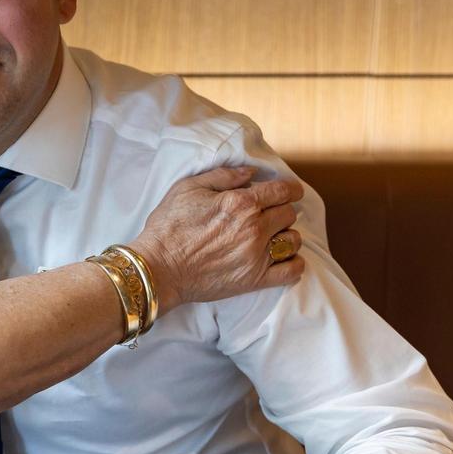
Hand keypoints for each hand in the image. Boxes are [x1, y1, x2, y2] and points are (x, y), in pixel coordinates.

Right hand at [132, 166, 305, 313]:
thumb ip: (223, 176)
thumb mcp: (188, 188)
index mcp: (240, 203)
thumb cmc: (168, 226)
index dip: (290, 189)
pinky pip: (292, 271)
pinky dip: (293, 262)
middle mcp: (254, 228)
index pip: (282, 191)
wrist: (158, 268)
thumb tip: (252, 173)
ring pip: (293, 240)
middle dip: (281, 209)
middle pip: (289, 214)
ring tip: (273, 236)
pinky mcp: (255, 280)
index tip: (290, 191)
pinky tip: (281, 258)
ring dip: (286, 235)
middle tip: (268, 213)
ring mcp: (257, 256)